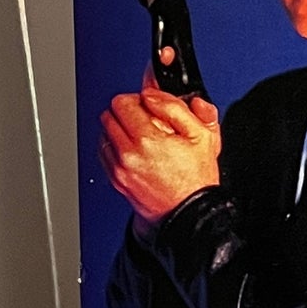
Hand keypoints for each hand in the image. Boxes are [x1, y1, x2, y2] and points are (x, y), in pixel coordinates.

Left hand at [99, 66, 220, 227]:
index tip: (151, 106)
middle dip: (127, 112)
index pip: (122, 102)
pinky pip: (104, 152)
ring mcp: (119, 168)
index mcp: (148, 139)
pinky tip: (136, 151)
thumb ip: (177, 107)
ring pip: (104, 132)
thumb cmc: (197, 178)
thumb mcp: (202, 135)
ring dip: (120, 129)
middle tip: (147, 120)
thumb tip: (154, 94)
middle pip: (109, 115)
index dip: (139, 99)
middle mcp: (128, 154)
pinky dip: (116, 146)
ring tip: (142, 137)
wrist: (188, 213)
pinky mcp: (115, 179)